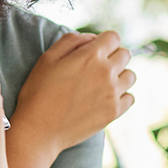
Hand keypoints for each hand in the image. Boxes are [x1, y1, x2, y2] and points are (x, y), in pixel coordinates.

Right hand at [14, 30, 134, 154]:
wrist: (38, 130)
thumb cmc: (37, 92)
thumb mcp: (46, 58)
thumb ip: (71, 41)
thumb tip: (92, 39)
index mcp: (90, 56)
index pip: (113, 37)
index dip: (103, 41)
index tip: (94, 50)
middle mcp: (106, 72)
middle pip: (125, 54)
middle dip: (112, 56)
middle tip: (94, 67)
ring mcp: (112, 93)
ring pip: (130, 76)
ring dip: (118, 76)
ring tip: (100, 84)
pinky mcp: (114, 112)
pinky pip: (130, 97)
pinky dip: (120, 96)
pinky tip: (103, 98)